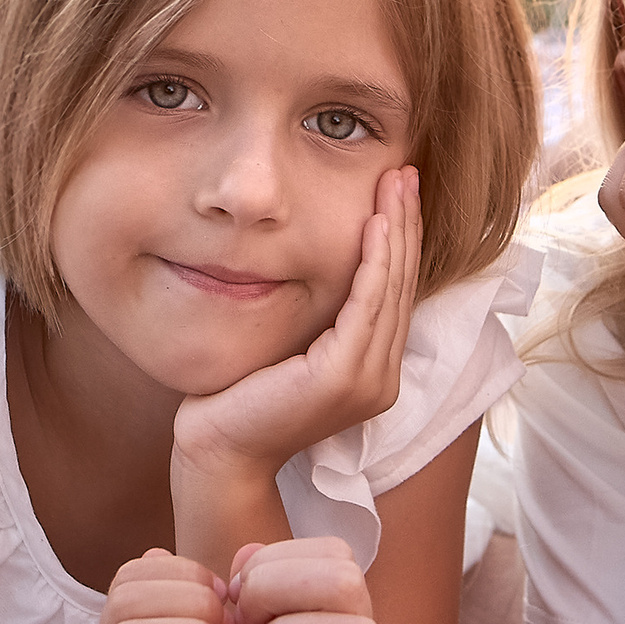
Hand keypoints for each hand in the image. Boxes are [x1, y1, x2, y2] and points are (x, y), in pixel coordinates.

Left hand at [172, 165, 422, 480]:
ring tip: (396, 184)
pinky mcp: (343, 377)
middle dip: (406, 224)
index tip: (399, 192)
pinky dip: (374, 262)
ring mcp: (368, 381)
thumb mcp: (291, 349)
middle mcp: (382, 379)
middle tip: (406, 172)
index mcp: (373, 372)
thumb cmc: (240, 400)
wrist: (218, 451)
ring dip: (396, 231)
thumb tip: (319, 265)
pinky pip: (366, 306)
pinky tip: (374, 225)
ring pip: (391, 289)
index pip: (395, 294)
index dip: (402, 240)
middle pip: (402, 285)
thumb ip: (318, 320)